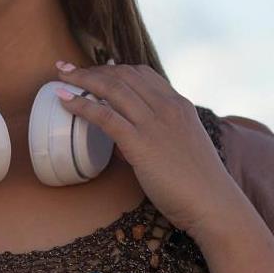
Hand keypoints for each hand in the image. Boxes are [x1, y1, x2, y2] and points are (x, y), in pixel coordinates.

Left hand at [51, 60, 245, 240]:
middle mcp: (167, 107)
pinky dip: (82, 104)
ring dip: (81, 80)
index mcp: (179, 105)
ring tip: (60, 77)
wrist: (214, 204)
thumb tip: (124, 138)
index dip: (113, 68)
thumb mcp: (181, 145)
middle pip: (122, 76)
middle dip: (91, 69)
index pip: (142, 73)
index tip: (94, 69)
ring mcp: (154, 124)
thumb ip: (157, 134)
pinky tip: (65, 101)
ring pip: (111, 89)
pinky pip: (105, 115)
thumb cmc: (197, 183)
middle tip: (66, 68)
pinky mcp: (141, 143)